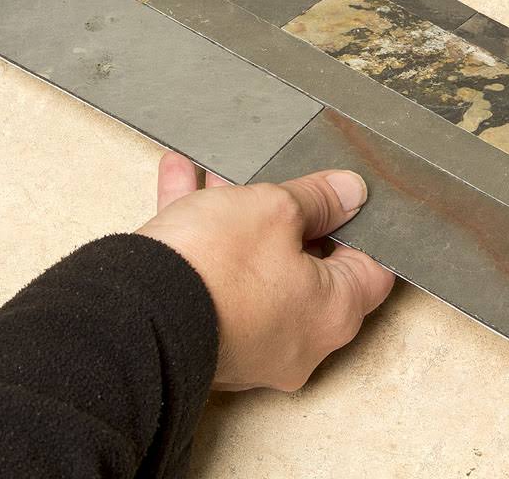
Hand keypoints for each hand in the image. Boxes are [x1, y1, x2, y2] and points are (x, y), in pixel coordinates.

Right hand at [137, 152, 394, 390]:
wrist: (137, 313)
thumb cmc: (217, 269)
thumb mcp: (274, 209)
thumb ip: (316, 197)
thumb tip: (350, 193)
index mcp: (333, 312)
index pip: (372, 269)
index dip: (365, 226)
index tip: (352, 196)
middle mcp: (297, 337)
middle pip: (308, 264)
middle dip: (289, 211)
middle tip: (284, 176)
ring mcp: (250, 339)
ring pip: (253, 263)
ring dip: (237, 212)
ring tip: (220, 169)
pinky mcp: (207, 329)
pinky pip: (213, 272)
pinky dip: (202, 227)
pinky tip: (181, 177)